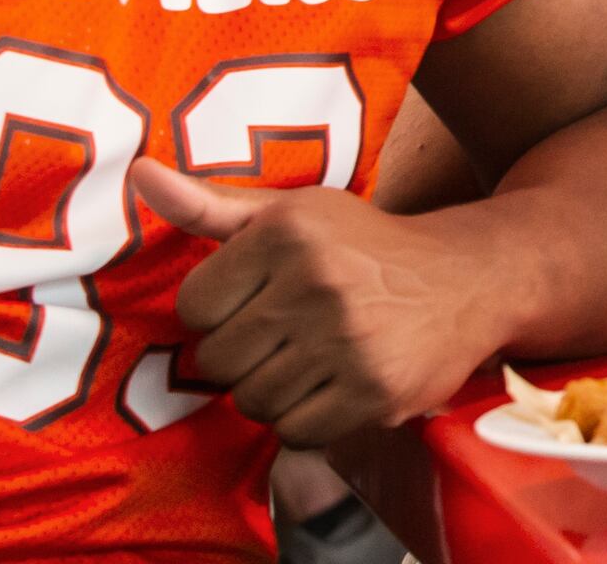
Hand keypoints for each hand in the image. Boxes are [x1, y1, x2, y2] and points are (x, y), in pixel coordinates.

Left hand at [134, 161, 500, 446]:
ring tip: (314, 360)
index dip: (221, 312)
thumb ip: (209, 205)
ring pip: (253, 401)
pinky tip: (336, 385)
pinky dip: (308, 419)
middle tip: (290, 334)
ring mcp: (348, 341)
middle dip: (246, 355)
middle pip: (219, 360)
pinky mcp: (375, 391)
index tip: (261, 301)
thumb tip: (136, 175)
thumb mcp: (292, 214)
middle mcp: (316, 282)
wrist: (469, 279)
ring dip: (275, 390)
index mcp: (287, 233)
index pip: (194, 307)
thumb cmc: (364, 247)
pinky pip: (296, 432)